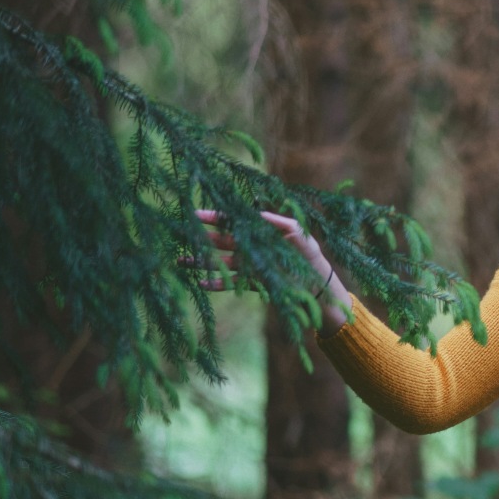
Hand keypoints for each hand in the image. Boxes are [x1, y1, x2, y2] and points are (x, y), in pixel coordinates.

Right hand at [190, 209, 351, 333]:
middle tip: (179, 232)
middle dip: (200, 236)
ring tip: (180, 260)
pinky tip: (200, 283)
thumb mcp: (298, 234)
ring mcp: (249, 264)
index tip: (195, 213)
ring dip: (200, 260)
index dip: (214, 217)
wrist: (319, 285)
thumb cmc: (310, 255)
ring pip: (219, 261)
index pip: (233, 221)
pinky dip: (215, 283)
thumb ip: (278, 222)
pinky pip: (229, 282)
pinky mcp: (252, 282)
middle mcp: (251, 246)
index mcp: (259, 231)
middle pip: (220, 240)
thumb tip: (256, 213)